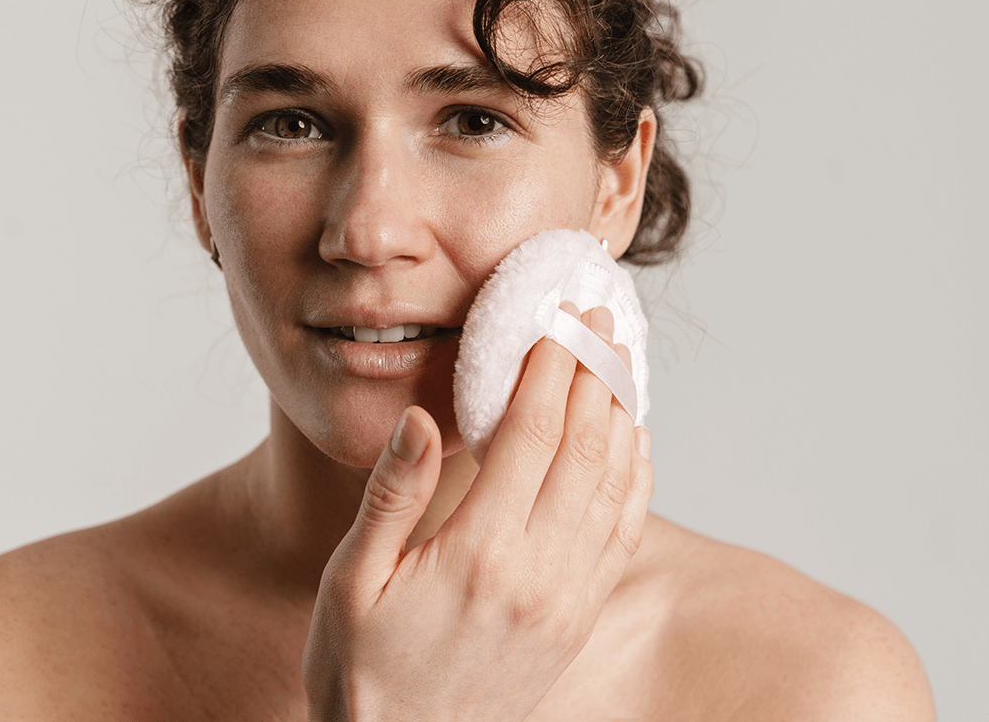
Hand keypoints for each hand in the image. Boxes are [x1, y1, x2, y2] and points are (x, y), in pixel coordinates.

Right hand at [302, 304, 653, 721]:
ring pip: (615, 486)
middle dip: (594, 373)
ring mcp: (566, 600)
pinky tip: (633, 443)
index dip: (549, 369)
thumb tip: (421, 418)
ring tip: (620, 362)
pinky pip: (623, 535)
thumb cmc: (361, 669)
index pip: (531, 435)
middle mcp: (538, 574)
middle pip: (585, 448)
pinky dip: (636, 480)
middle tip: (599, 319)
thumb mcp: (351, 581)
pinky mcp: (577, 620)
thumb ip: (392, 496)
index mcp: (479, 553)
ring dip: (622, 415)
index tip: (559, 318)